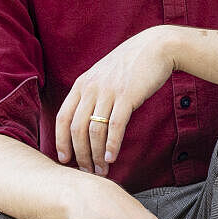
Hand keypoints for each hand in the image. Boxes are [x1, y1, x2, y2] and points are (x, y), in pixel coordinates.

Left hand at [55, 26, 177, 175]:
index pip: (62, 117)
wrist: (156, 47)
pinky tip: (113, 157)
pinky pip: (115, 125)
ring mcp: (108, 92)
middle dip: (80, 154)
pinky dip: (112, 144)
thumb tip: (89, 119)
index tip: (64, 158)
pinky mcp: (127, 96)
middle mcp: (90, 89)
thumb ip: (93, 94)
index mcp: (81, 84)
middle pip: (77, 128)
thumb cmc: (132, 65)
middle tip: (86, 170)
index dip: (61, 141)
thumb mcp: (104, 76)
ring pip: (94, 130)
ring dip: (96, 154)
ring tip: (102, 169)